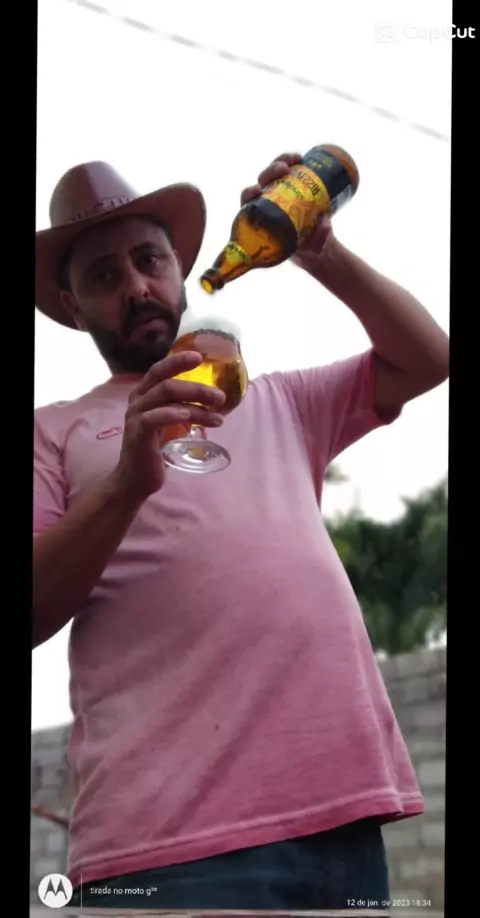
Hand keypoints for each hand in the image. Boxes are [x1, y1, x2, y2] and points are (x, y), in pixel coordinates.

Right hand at [111, 351, 225, 503]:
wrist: (134, 480)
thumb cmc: (154, 450)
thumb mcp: (169, 423)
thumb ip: (182, 408)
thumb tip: (214, 400)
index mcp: (144, 395)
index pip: (160, 370)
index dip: (178, 361)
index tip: (199, 356)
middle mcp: (138, 401)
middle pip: (168, 383)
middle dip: (198, 388)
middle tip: (221, 398)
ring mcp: (135, 417)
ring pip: (166, 397)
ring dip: (196, 404)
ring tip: (218, 418)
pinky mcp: (137, 434)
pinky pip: (155, 418)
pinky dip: (174, 414)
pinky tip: (190, 418)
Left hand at [240, 152, 333, 261]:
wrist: (315, 243)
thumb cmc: (306, 248)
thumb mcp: (311, 248)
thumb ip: (316, 241)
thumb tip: (323, 228)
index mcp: (261, 218)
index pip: (248, 202)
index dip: (249, 193)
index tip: (257, 190)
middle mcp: (267, 202)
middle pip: (262, 182)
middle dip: (270, 172)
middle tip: (283, 170)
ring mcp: (279, 191)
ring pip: (274, 172)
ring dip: (282, 161)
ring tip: (296, 158)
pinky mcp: (292, 185)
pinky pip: (289, 170)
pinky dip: (292, 162)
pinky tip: (300, 157)